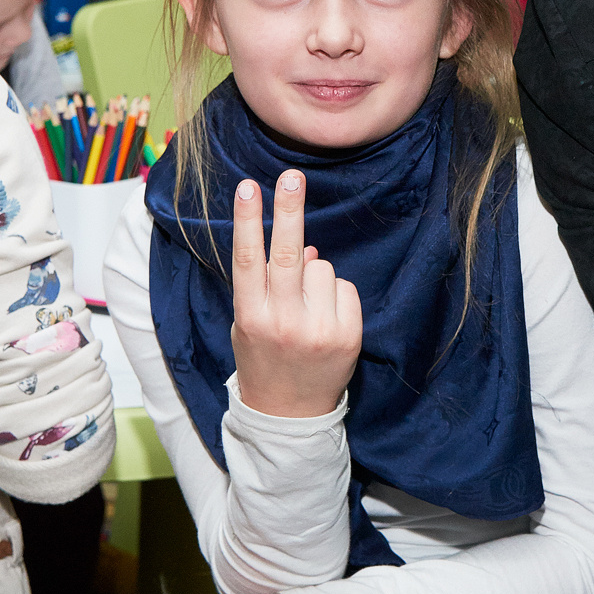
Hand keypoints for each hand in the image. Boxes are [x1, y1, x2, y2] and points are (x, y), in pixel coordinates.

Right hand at [227, 171, 361, 419]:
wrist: (290, 415)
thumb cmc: (265, 358)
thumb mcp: (252, 323)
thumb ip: (269, 285)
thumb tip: (305, 248)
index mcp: (251, 317)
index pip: (247, 260)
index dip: (246, 220)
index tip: (247, 186)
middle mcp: (283, 321)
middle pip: (287, 254)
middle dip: (289, 211)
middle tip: (292, 177)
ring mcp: (318, 329)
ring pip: (321, 267)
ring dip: (315, 276)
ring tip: (306, 308)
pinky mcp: (347, 335)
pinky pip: (344, 288)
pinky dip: (336, 295)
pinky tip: (326, 319)